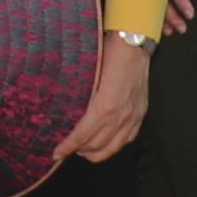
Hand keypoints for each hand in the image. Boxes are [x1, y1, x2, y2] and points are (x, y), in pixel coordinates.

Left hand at [61, 30, 151, 165]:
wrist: (133, 42)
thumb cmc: (107, 53)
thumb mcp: (87, 75)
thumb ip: (80, 98)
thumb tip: (64, 113)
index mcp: (104, 107)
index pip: (81, 136)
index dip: (67, 147)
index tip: (56, 153)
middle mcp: (120, 116)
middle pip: (96, 146)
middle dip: (79, 151)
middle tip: (67, 149)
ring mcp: (132, 116)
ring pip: (113, 147)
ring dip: (96, 152)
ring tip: (83, 150)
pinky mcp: (140, 113)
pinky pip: (127, 139)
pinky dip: (114, 145)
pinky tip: (105, 142)